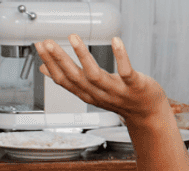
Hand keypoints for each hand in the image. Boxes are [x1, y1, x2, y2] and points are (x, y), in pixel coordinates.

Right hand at [34, 34, 170, 127]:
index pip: (64, 81)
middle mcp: (100, 94)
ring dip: (83, 56)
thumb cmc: (121, 99)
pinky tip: (116, 41)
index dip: (50, 65)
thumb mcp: (92, 91)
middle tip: (48, 43)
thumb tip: (44, 70)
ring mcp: (118, 91)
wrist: (149, 114)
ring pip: (96, 75)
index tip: (40, 46)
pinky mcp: (135, 86)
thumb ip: (70, 80)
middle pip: (76, 78)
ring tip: (73, 38)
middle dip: (60, 60)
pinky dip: (121, 56)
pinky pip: (126, 72)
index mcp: (88, 94)